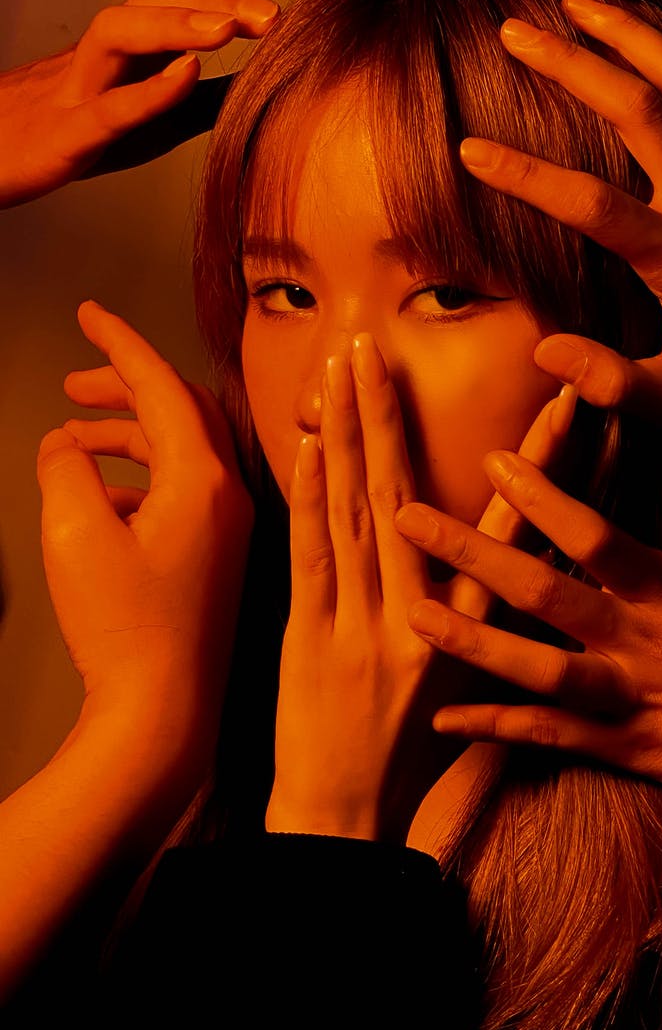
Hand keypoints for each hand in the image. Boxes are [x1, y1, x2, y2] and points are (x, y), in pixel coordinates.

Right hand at [0, 0, 286, 208]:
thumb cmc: (71, 132)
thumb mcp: (147, 114)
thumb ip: (199, 100)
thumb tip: (259, 84)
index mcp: (128, 43)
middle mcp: (104, 51)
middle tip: (273, 12)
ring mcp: (80, 86)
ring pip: (119, 33)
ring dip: (178, 24)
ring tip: (231, 31)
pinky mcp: (67, 134)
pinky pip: (108, 107)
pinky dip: (148, 90)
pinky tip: (187, 75)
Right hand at [39, 300, 252, 763]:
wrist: (164, 716)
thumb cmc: (124, 632)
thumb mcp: (72, 536)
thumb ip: (64, 470)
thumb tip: (66, 443)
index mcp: (202, 478)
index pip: (163, 385)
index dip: (121, 344)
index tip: (91, 313)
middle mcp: (228, 494)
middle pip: (179, 411)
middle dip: (125, 385)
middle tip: (76, 377)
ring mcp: (228, 526)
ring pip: (178, 452)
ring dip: (127, 434)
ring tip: (70, 433)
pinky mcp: (219, 556)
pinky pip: (181, 492)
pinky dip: (138, 478)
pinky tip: (95, 494)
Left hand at [265, 333, 575, 843]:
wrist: (353, 831)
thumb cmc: (429, 779)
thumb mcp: (504, 710)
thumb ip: (544, 645)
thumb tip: (584, 594)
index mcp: (490, 637)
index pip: (527, 533)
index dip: (548, 463)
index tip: (564, 398)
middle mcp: (428, 620)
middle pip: (415, 499)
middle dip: (397, 415)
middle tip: (382, 346)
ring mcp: (364, 627)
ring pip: (360, 513)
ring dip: (349, 435)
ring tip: (344, 367)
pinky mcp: (312, 641)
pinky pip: (312, 557)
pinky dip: (311, 496)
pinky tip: (307, 445)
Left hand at [394, 451, 661, 824]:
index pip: (593, 533)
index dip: (540, 494)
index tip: (491, 459)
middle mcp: (640, 640)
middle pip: (543, 590)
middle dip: (471, 550)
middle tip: (408, 517)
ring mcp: (630, 699)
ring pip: (535, 669)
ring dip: (469, 641)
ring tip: (414, 613)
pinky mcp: (627, 750)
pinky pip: (551, 740)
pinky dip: (497, 729)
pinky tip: (445, 719)